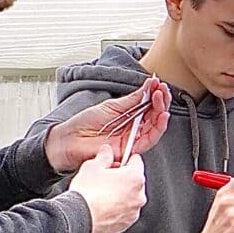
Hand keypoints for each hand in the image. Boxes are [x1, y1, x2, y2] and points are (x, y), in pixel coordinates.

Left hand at [45, 79, 171, 172]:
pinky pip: (150, 139)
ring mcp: (133, 139)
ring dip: (161, 110)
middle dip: (161, 100)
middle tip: (162, 89)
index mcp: (129, 116)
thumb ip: (132, 99)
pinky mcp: (131, 149)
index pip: (148, 105)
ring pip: (155, 126)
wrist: (71, 140)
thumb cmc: (86, 123)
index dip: (155, 94)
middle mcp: (134, 128)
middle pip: (154, 115)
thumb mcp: (112, 106)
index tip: (158, 83)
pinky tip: (162, 115)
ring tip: (162, 97)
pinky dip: (158, 127)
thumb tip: (148, 86)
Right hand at [68, 150, 146, 232]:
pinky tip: (103, 205)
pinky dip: (117, 208)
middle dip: (122, 177)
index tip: (115, 161)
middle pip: (134, 179)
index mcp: (135, 177)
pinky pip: (125, 211)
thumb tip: (107, 152)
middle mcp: (139, 195)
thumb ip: (104, 156)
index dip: (124, 158)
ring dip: (120, 193)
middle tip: (105, 178)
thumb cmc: (87, 194)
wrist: (79, 218)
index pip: (136, 160)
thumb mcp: (92, 166)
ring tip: (102, 193)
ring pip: (130, 196)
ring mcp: (134, 211)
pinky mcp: (127, 223)